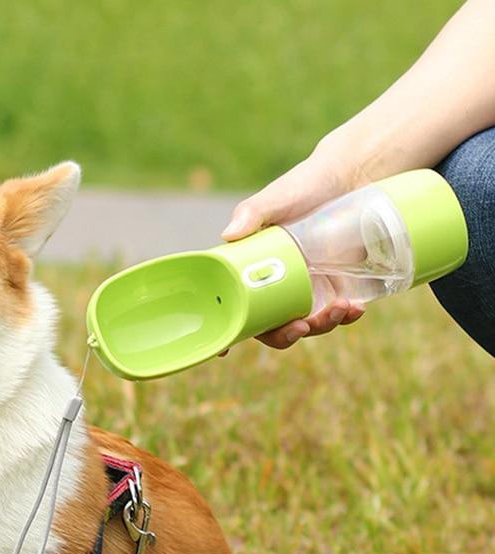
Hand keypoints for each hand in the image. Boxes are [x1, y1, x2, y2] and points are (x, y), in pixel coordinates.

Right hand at [221, 138, 367, 347]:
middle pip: (270, 327)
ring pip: (305, 325)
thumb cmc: (305, 184)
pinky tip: (356, 308)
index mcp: (251, 270)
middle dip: (285, 336)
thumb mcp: (276, 198)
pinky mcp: (336, 287)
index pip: (233, 306)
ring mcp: (306, 290)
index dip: (227, 332)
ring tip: (341, 308)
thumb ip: (252, 213)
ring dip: (320, 327)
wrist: (352, 176)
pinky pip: (337, 314)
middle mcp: (275, 286)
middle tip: (300, 326)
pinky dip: (346, 316)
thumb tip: (229, 234)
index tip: (223, 351)